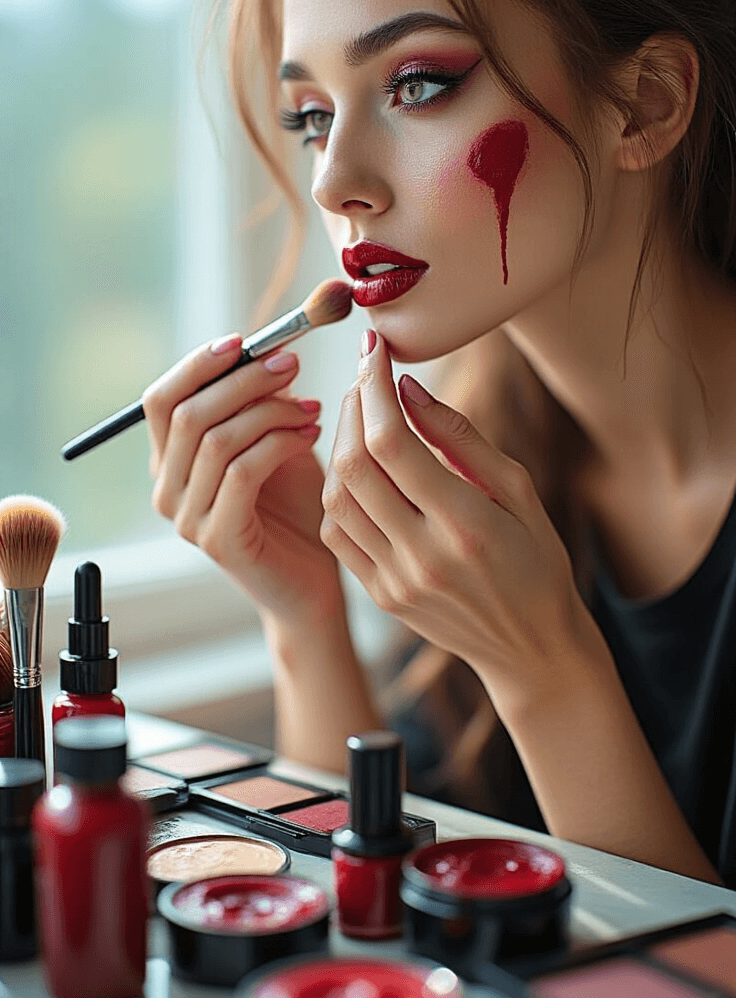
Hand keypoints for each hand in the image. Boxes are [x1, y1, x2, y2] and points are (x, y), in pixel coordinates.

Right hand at [143, 336, 339, 624]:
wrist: (313, 581)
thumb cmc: (295, 507)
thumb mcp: (274, 440)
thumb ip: (259, 403)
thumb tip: (268, 350)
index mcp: (170, 462)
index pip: (161, 399)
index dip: (198, 365)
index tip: (244, 341)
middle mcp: (167, 489)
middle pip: (188, 413)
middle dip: (243, 379)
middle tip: (291, 364)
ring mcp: (187, 518)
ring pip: (217, 439)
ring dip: (270, 411)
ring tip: (312, 408)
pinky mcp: (218, 539)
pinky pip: (242, 472)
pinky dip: (279, 443)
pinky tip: (311, 435)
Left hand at [321, 330, 603, 721]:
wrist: (532, 649)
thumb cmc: (536, 560)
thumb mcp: (519, 490)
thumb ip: (460, 438)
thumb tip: (408, 388)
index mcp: (466, 524)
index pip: (394, 442)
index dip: (373, 386)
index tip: (374, 349)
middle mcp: (423, 555)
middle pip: (355, 466)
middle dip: (351, 406)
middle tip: (365, 376)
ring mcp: (395, 581)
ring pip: (336, 498)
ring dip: (339, 445)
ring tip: (361, 415)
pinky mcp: (380, 595)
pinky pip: (337, 533)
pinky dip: (337, 490)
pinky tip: (360, 467)